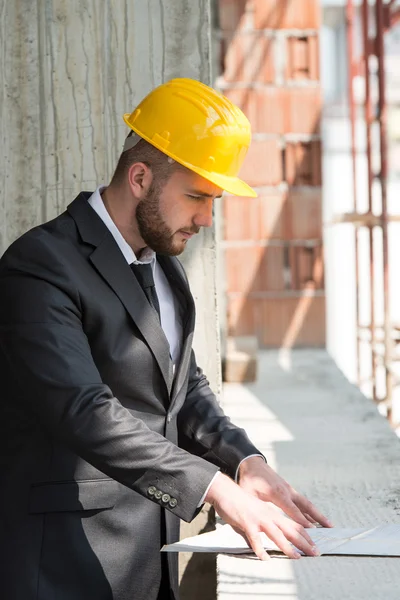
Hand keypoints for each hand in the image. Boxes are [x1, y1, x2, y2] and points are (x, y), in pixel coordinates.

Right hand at [205, 473, 320, 560]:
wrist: (225, 491)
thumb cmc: (240, 502)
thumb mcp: (257, 513)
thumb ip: (264, 527)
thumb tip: (272, 540)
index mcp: (272, 513)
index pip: (294, 525)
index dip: (306, 535)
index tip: (315, 545)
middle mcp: (269, 515)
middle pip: (291, 530)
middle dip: (305, 542)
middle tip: (316, 553)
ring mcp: (258, 519)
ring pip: (277, 534)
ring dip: (288, 547)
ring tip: (297, 557)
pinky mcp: (247, 522)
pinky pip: (255, 539)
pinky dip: (260, 549)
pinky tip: (264, 558)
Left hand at [238, 457, 332, 528]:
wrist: (251, 463)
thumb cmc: (248, 480)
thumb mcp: (248, 493)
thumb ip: (253, 507)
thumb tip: (253, 522)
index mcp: (277, 494)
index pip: (292, 510)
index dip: (302, 521)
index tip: (313, 531)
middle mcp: (286, 491)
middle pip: (306, 506)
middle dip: (318, 517)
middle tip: (331, 527)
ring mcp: (289, 489)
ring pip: (306, 503)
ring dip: (318, 514)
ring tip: (329, 525)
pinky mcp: (288, 489)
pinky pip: (301, 501)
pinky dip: (309, 511)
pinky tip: (314, 520)